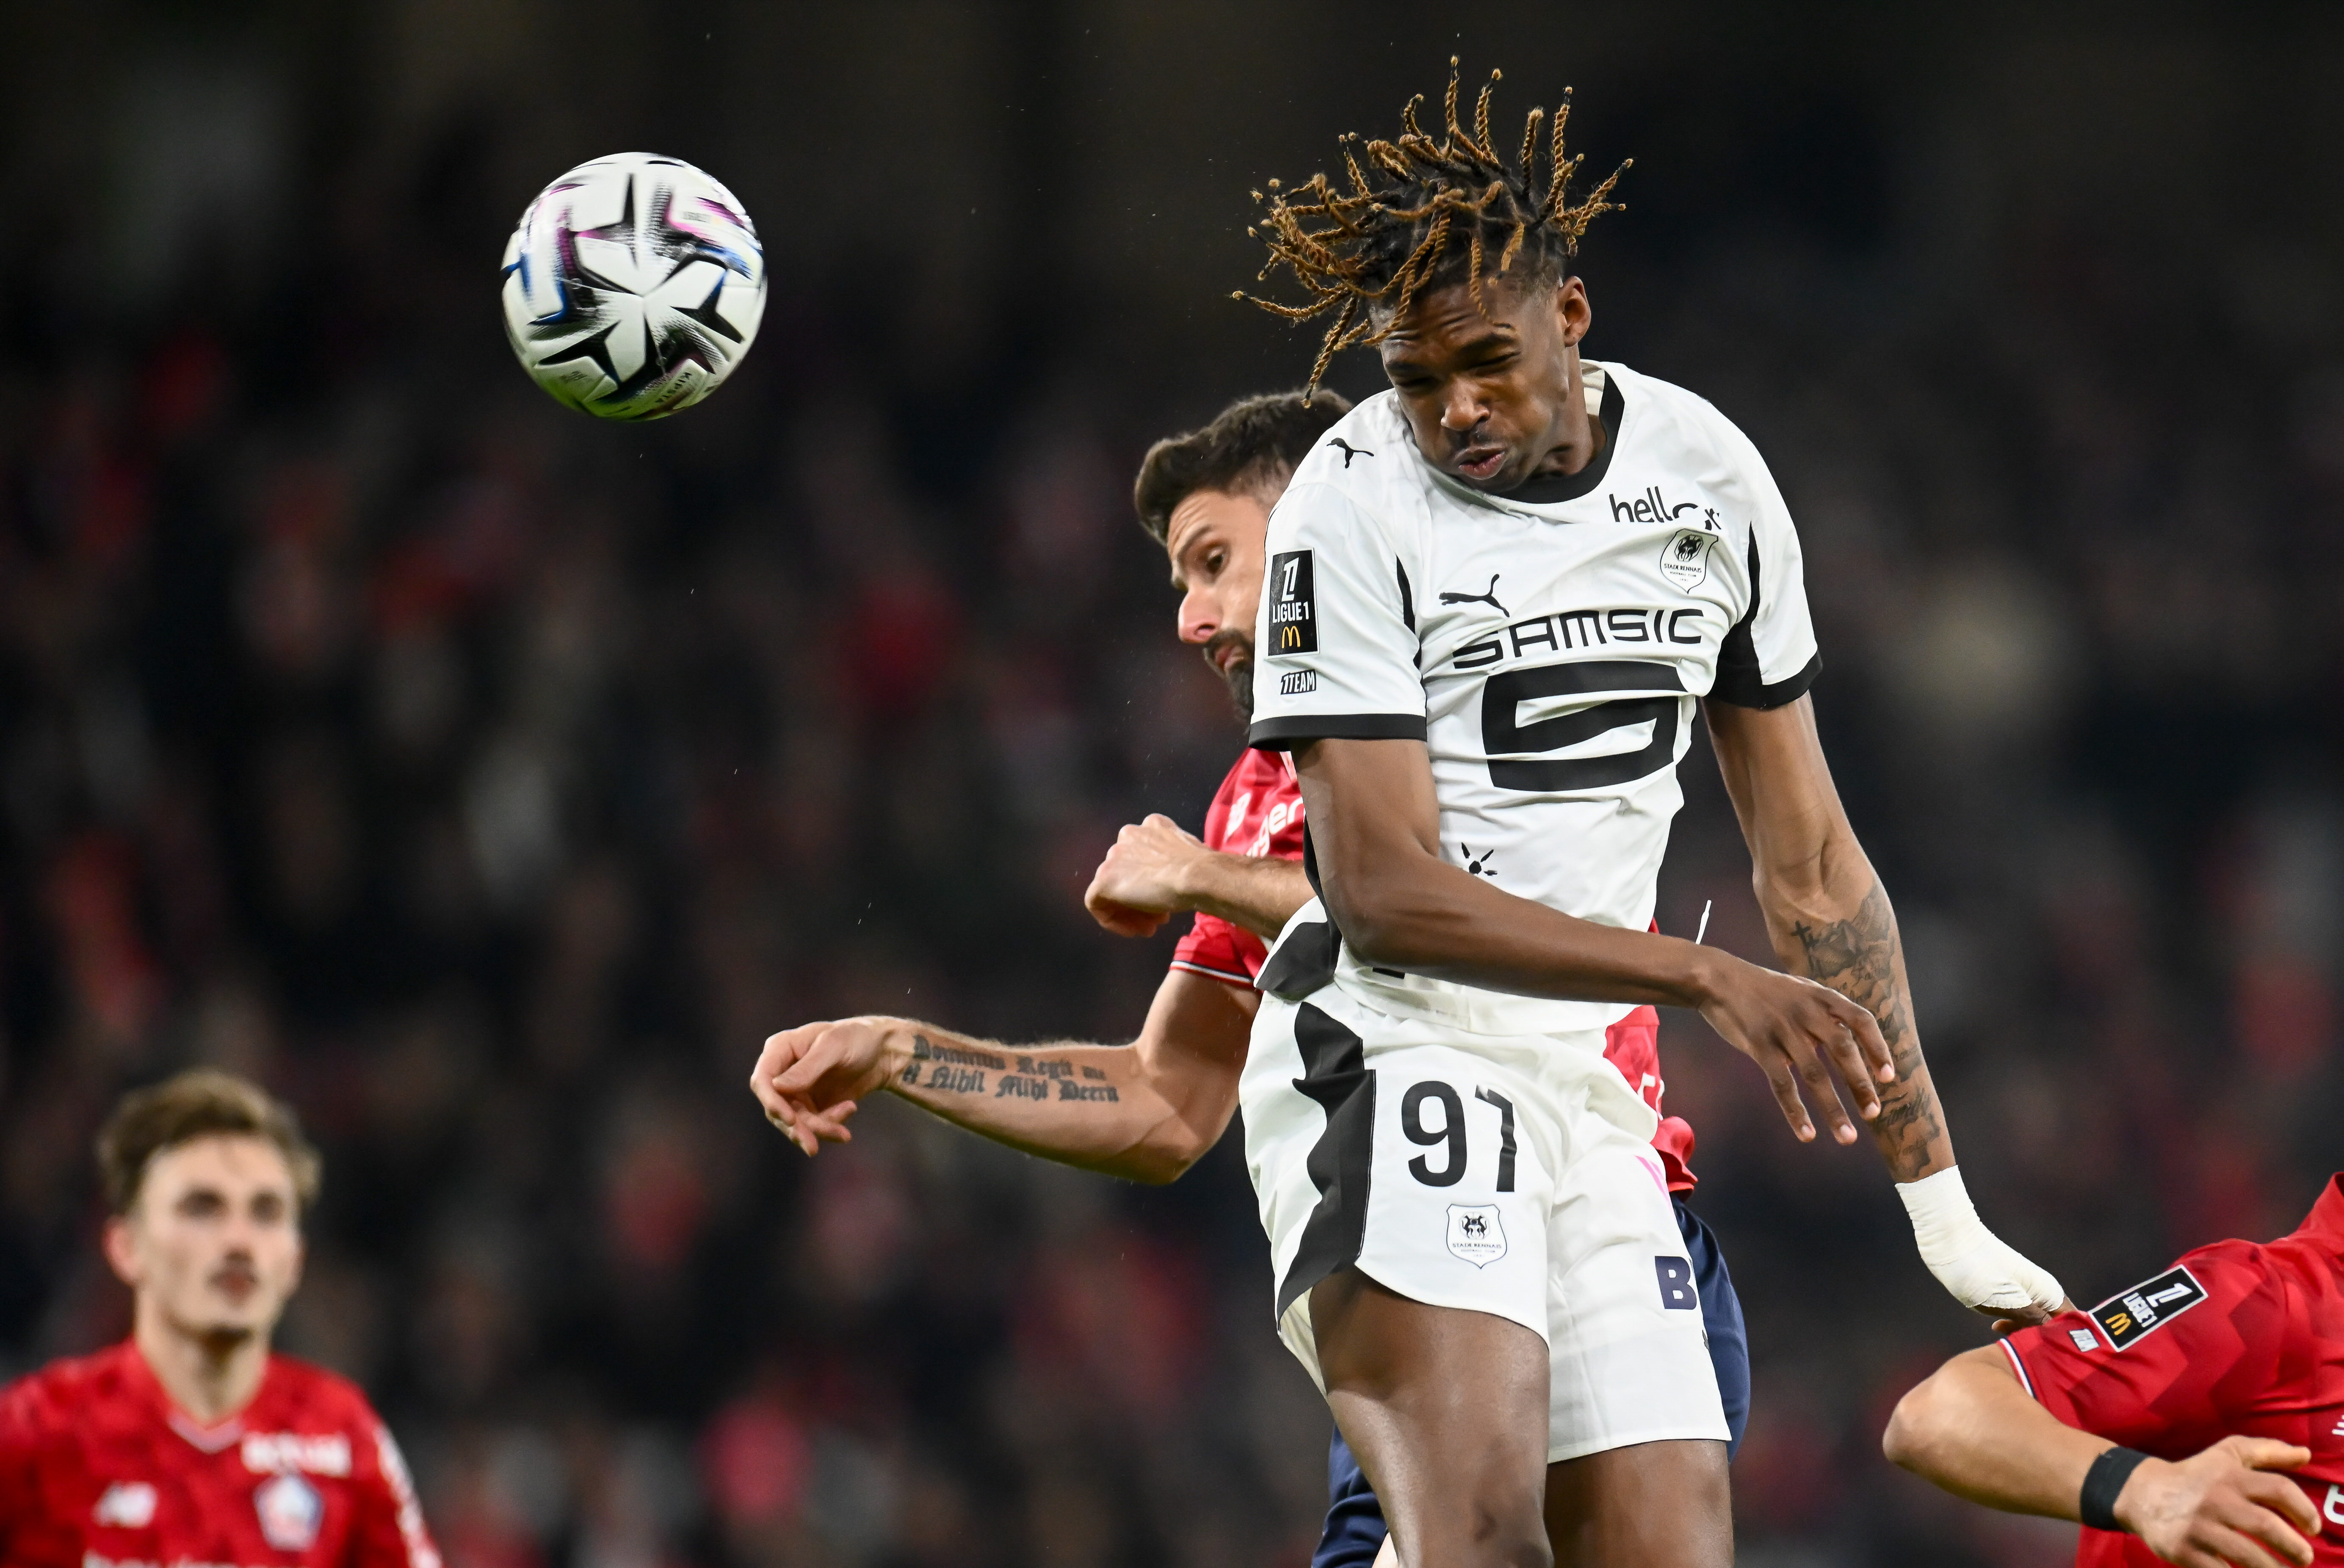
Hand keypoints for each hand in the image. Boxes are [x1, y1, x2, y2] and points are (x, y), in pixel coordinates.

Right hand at [749, 1018, 902, 1155]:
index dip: (771, 1102)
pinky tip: (850, 1110)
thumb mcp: (834, 1047)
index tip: (790, 1120)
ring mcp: (795, 1091)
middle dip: (797, 1128)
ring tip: (844, 1132)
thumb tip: (776, 1087)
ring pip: (795, 1122)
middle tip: (813, 1146)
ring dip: (818, 1130)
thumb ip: (807, 1068)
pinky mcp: (810, 1107)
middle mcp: (782, 1072)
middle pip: (776, 1108)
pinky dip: (830, 1127)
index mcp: (781, 1049)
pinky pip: (812, 1126)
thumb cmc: (857, 1038)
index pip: (762, 1080)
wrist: (882, 1052)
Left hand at [1084, 814, 1209, 936]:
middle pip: (1127, 871)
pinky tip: (1132, 930)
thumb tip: (1172, 876)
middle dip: (1144, 897)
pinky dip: (1112, 920)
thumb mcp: (1190, 856)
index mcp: (1151, 826)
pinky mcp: (1104, 880)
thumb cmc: (1204, 870)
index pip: (1143, 855)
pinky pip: (1097, 903)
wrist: (1198, 876)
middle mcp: (1128, 835)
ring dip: (1133, 910)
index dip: (1155, 881)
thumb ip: (1173, 860)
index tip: (1169, 899)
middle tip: (1161, 918)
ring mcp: (1113, 857)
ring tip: (1151, 927)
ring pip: (1114, 887)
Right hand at [1692, 952, 1894, 1144]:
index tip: (1888, 1077)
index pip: (1861, 1021)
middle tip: (1874, 1113)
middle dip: (1861, 1085)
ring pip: (1815, 1075)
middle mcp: (1807, 1012)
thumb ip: (1825, 1011)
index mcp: (1821, 997)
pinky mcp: (1760, 1046)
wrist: (1718, 979)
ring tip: (1848, 1137)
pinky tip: (1807, 1134)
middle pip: (1843, 1051)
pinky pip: (1782, 1084)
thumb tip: (1853, 1041)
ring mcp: (1783, 1030)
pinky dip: (1796, 1112)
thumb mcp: (1800, 990)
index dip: (1878, 1049)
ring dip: (1834, 1109)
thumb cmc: (1763, 989)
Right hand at [2115, 1437, 2317, 1567]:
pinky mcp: (2184, 1551)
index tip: (2313, 1527)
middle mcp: (2215, 1499)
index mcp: (2229, 1475)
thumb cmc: (2195, 1474)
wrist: (2141, 1492)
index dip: (2304, 1509)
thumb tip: (2305, 1454)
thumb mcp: (2227, 1455)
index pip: (2278, 1488)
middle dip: (2294, 1547)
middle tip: (2305, 1558)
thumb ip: (2267, 1451)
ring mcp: (2198, 1527)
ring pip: (2248, 1555)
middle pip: (2267, 1525)